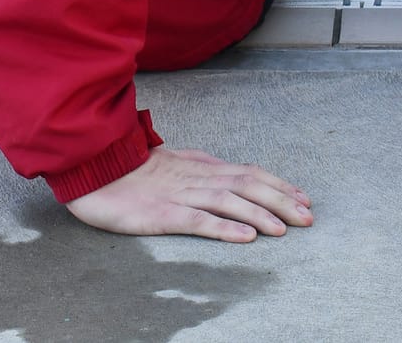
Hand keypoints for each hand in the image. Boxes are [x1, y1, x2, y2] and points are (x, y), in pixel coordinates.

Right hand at [66, 147, 313, 242]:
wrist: (93, 168)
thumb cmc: (130, 169)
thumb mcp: (173, 163)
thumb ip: (200, 168)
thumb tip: (228, 172)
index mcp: (201, 166)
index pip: (249, 172)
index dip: (279, 184)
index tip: (303, 197)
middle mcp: (198, 177)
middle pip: (248, 185)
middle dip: (282, 200)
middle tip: (308, 217)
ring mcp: (181, 194)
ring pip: (230, 201)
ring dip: (261, 214)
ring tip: (285, 228)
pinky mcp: (163, 214)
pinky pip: (198, 220)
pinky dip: (225, 228)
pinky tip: (245, 238)